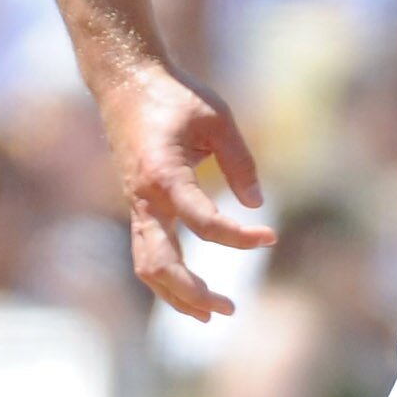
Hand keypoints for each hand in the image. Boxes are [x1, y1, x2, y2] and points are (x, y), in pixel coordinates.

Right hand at [96, 63, 274, 322]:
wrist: (126, 82)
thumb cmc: (175, 96)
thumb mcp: (218, 120)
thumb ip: (240, 162)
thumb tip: (256, 205)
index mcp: (165, 175)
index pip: (204, 223)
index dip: (240, 238)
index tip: (270, 236)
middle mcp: (145, 199)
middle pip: (161, 265)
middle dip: (193, 294)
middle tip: (230, 309)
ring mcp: (137, 206)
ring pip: (148, 267)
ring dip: (176, 296)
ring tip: (212, 314)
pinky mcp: (138, 207)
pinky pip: (148, 252)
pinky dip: (168, 278)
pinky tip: (192, 291)